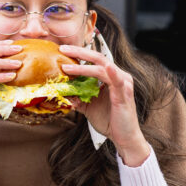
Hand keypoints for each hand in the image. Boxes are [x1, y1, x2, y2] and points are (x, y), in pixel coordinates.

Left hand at [59, 44, 148, 165]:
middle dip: (79, 52)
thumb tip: (60, 91)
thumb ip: (77, 96)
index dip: (79, 53)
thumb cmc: (108, 120)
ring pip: (102, 68)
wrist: (123, 138)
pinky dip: (111, 73)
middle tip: (62, 48)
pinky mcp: (124, 94)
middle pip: (98, 58)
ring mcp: (123, 84)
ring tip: (66, 67)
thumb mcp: (87, 106)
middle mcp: (119, 76)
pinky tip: (106, 67)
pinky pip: (117, 81)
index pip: (94, 60)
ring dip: (83, 67)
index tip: (62, 50)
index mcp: (111, 77)